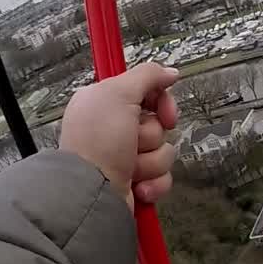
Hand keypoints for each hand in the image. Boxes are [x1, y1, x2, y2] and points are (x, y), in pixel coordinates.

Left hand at [60, 63, 179, 209]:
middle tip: (133, 141)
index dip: (162, 102)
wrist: (92, 191)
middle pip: (160, 124)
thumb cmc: (98, 141)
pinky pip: (164, 177)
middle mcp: (116, 128)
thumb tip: (170, 72)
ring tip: (130, 168)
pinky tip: (137, 186)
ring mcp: (126, 156)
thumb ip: (147, 75)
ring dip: (151, 162)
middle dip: (152, 136)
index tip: (164, 113)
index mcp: (106, 103)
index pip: (148, 93)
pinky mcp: (136, 180)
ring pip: (164, 152)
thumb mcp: (118, 94)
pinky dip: (153, 183)